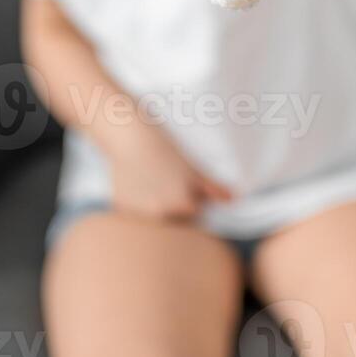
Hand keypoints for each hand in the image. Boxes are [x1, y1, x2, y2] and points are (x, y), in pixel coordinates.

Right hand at [107, 119, 233, 220]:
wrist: (129, 136)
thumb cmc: (163, 148)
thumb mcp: (192, 167)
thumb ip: (212, 188)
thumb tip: (232, 200)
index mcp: (183, 205)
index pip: (195, 215)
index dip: (191, 199)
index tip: (183, 182)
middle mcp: (163, 214)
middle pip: (175, 220)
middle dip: (173, 205)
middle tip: (166, 179)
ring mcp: (142, 214)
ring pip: (156, 218)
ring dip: (155, 206)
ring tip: (151, 179)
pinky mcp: (123, 210)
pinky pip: (136, 215)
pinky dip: (138, 204)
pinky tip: (137, 184)